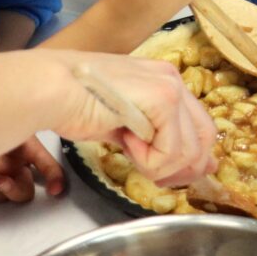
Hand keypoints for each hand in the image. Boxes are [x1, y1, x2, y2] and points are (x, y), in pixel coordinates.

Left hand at [0, 135, 64, 202]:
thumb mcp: (7, 127)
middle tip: (2, 181)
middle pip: (24, 190)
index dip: (55, 178)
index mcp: (27, 148)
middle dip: (13, 189)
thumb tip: (13, 165)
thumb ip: (16, 143)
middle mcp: (13, 163)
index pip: (47, 166)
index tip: (55, 189)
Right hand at [52, 52, 216, 186]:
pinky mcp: (164, 99)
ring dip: (157, 164)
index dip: (190, 160)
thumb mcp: (125, 124)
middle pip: (204, 140)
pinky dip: (147, 160)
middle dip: (181, 168)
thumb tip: (191, 165)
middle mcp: (173, 79)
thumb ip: (155, 139)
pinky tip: (125, 141)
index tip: (167, 176)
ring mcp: (171, 87)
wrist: (52, 88)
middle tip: (150, 172)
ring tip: (128, 148)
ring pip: (189, 151)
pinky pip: (170, 151)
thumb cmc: (77, 104)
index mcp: (165, 80)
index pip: (200, 128)